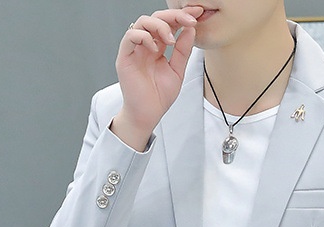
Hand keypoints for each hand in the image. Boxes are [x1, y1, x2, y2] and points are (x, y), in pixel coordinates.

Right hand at [111, 6, 203, 148]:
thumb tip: (190, 29)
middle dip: (174, 15)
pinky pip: (131, 36)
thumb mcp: (177, 70)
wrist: (147, 115)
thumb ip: (183, 50)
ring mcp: (135, 50)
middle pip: (156, 17)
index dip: (181, 16)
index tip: (197, 13)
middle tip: (188, 20)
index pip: (168, 24)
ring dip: (160, 26)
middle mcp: (145, 45)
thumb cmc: (159, 97)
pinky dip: (145, 37)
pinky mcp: (125, 57)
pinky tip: (156, 49)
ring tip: (171, 40)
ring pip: (142, 22)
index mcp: (157, 47)